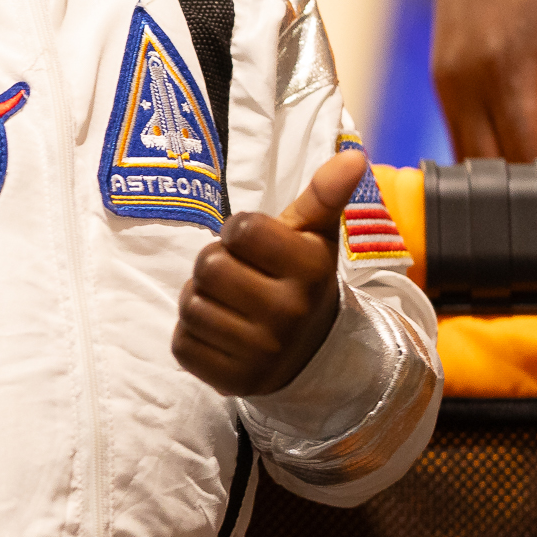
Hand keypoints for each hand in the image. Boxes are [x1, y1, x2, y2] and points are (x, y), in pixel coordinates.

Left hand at [172, 151, 362, 397]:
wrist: (313, 354)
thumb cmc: (302, 279)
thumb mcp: (315, 236)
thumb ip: (325, 194)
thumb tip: (354, 155)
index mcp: (310, 270)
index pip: (241, 229)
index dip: (238, 232)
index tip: (253, 245)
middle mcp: (289, 313)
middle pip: (208, 266)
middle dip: (214, 264)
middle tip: (236, 275)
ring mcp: (261, 352)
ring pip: (190, 306)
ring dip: (199, 299)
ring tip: (228, 303)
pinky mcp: (233, 381)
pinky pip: (182, 344)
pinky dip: (192, 335)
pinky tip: (220, 333)